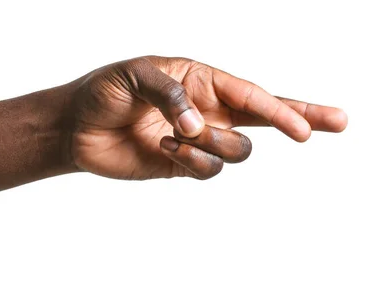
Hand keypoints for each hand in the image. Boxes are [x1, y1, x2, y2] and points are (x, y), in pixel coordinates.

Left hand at [68, 56, 346, 179]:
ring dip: (214, 144)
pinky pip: (208, 169)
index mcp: (201, 80)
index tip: (310, 126)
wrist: (76, 127)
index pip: (252, 93)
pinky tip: (167, 147)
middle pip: (265, 119)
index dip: (284, 108)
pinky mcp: (182, 164)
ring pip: (236, 150)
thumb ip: (171, 94)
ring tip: (176, 135)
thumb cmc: (104, 91)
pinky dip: (194, 160)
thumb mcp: (134, 75)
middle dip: (300, 119)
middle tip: (336, 123)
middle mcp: (206, 109)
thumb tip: (198, 124)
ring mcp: (196, 139)